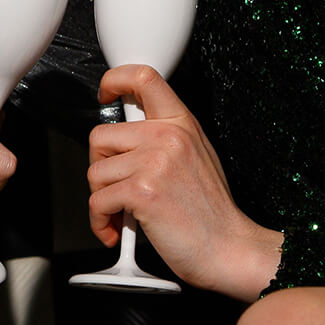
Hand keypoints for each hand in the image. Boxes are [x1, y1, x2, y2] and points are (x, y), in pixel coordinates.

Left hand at [87, 65, 282, 301]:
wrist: (228, 247)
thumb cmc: (212, 211)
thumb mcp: (197, 155)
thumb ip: (166, 139)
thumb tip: (129, 136)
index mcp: (181, 123)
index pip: (143, 77)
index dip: (114, 80)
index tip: (106, 94)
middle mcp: (168, 137)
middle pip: (101, 134)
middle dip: (100, 165)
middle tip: (114, 186)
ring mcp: (155, 162)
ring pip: (95, 171)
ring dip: (101, 199)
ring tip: (119, 214)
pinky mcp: (142, 191)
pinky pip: (98, 201)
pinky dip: (99, 221)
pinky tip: (116, 230)